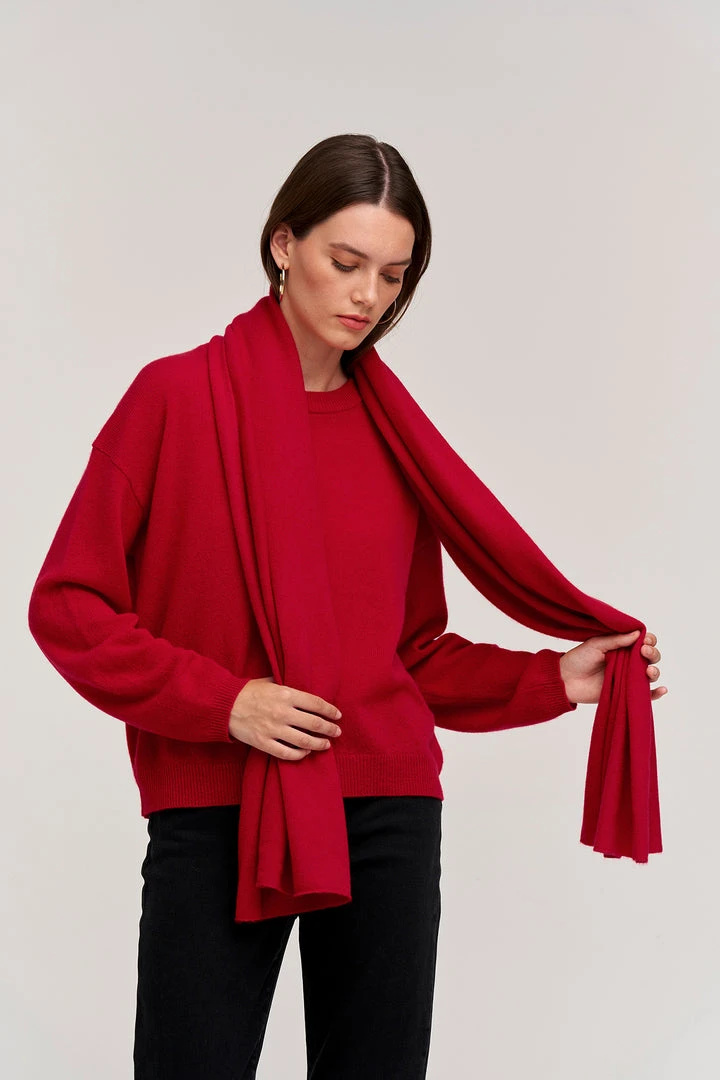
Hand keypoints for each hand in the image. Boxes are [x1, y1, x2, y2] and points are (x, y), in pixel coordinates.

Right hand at [228, 676, 342, 759]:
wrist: (224, 705)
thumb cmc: (248, 691)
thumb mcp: (270, 682)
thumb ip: (288, 687)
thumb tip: (305, 691)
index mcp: (286, 694)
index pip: (316, 703)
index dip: (330, 710)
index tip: (338, 715)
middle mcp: (283, 712)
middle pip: (314, 724)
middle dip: (329, 729)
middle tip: (337, 732)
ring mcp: (273, 729)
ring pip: (304, 741)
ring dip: (319, 744)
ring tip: (326, 744)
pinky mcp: (264, 743)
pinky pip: (287, 753)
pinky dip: (300, 755)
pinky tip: (305, 752)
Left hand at [559, 630, 667, 705]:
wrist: (565, 680)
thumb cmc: (578, 659)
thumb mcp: (595, 644)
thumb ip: (616, 640)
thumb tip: (638, 633)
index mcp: (622, 647)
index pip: (643, 641)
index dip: (649, 640)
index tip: (645, 640)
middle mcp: (628, 661)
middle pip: (650, 657)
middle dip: (652, 653)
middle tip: (643, 651)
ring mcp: (628, 677)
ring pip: (650, 674)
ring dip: (654, 671)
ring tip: (647, 671)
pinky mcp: (626, 693)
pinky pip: (646, 695)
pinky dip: (657, 693)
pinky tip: (662, 689)